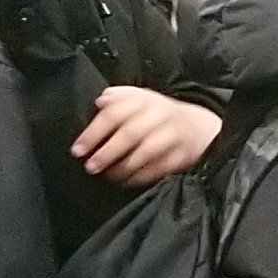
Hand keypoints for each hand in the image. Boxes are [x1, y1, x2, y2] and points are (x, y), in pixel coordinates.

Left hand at [75, 86, 222, 183]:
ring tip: (108, 174)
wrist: (199, 127)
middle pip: (130, 134)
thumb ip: (118, 98)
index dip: (94, 132)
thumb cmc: (160, 115)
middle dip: (106, 153)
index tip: (78, 149)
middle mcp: (159, 116)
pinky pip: (158, 169)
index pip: (114, 113)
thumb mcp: (140, 98)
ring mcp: (172, 136)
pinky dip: (139, 177)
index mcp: (144, 100)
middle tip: (90, 166)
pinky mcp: (182, 155)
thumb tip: (100, 101)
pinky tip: (126, 180)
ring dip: (122, 167)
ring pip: (145, 152)